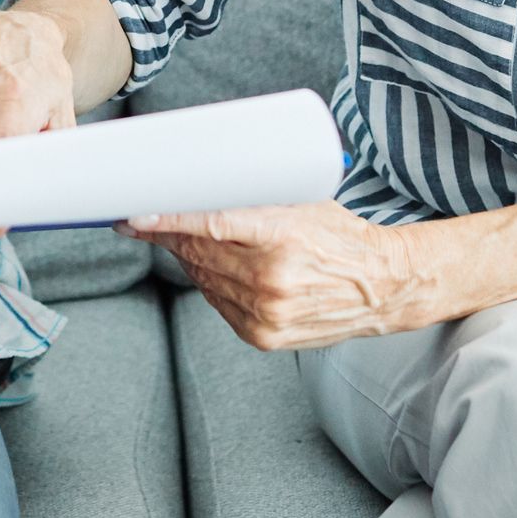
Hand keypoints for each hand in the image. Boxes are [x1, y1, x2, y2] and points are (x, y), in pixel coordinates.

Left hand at [123, 201, 427, 349]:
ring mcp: (266, 314)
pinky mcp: (262, 337)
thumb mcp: (305, 202)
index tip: (135, 213)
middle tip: (141, 215)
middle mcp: (272, 281)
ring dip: (185, 256)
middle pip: (200, 253)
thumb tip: (201, 180)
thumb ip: (257, 196)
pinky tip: (207, 264)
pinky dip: (207, 281)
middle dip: (167, 233)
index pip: (213, 225)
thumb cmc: (342, 235)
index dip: (169, 219)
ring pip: (203, 278)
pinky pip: (217, 302)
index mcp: (284, 238)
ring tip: (175, 234)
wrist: (381, 288)